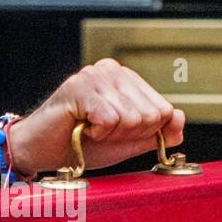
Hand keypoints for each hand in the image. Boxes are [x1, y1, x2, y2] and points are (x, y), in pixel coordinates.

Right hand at [8, 59, 184, 173]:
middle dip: (127, 134)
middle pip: (151, 114)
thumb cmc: (80, 144)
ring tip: (89, 130)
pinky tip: (81, 127)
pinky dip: (97, 133)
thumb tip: (180, 120)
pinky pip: (110, 119)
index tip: (117, 133)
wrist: (41, 152)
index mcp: (127, 79)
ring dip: (110, 135)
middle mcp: (112, 70)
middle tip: (101, 133)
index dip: (143, 132)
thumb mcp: (126, 141)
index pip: (164, 109)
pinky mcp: (79, 87)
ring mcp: (95, 75)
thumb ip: (156, 132)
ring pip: (131, 118)